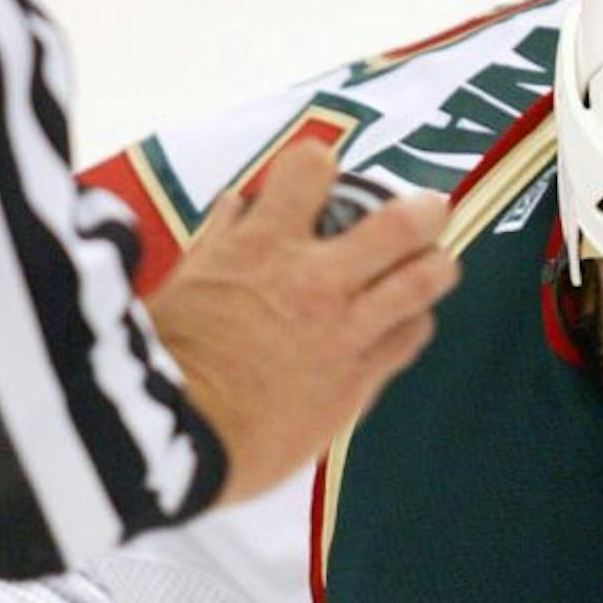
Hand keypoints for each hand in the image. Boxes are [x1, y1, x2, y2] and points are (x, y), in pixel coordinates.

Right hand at [148, 140, 457, 502]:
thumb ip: (221, 239)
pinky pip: (408, 341)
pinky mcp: (358, 381)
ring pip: (424, 283)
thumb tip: (241, 204)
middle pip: (401, 225)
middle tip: (429, 211)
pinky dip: (411, 325)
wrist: (179, 439)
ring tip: (434, 266)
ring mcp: (345, 331)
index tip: (321, 174)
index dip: (320, 163)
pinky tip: (403, 324)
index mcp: (262, 245)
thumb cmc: (167, 359)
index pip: (312, 167)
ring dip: (435, 267)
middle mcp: (315, 280)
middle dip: (424, 211)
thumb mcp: (183, 282)